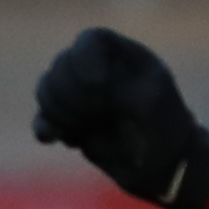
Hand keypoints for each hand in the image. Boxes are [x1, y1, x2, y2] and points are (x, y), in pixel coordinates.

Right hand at [29, 26, 208, 208]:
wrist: (165, 167)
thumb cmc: (165, 129)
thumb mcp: (149, 102)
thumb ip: (116, 85)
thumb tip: (86, 83)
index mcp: (123, 55)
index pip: (89, 40)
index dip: (84, 60)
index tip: (97, 85)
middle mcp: (98, 69)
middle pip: (61, 65)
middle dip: (73, 94)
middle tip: (100, 115)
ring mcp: (82, 95)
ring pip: (47, 89)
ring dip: (61, 112)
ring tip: (86, 129)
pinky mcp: (70, 122)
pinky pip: (43, 117)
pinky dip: (46, 128)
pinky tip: (54, 139)